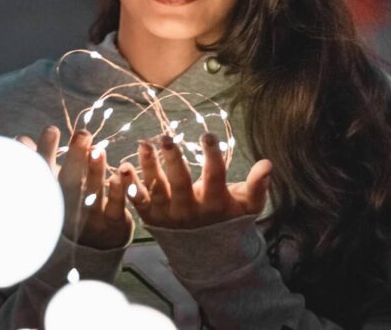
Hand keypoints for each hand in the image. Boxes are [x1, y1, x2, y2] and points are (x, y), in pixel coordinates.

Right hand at [17, 126, 131, 249]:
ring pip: (93, 195)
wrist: (92, 250)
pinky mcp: (112, 225)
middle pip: (69, 184)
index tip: (52, 129)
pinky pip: (115, 209)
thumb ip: (39, 162)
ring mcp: (90, 217)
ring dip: (95, 172)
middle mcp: (68, 208)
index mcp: (52, 195)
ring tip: (98, 149)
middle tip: (83, 134)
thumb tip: (21, 140)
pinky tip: (120, 174)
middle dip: (75, 159)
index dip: (46, 152)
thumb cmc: (68, 207)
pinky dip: (117, 193)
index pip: (45, 173)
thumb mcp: (51, 186)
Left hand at [120, 132, 271, 229]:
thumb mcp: (248, 205)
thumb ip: (258, 185)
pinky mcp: (151, 217)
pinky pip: (138, 201)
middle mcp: (190, 209)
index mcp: (214, 202)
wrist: (206, 255)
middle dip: (173, 160)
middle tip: (166, 137)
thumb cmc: (228, 219)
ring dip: (148, 167)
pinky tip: (122, 167)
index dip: (211, 156)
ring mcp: (168, 214)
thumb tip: (268, 163)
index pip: (214, 177)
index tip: (207, 135)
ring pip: (157, 190)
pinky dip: (129, 186)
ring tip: (143, 144)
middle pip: (180, 183)